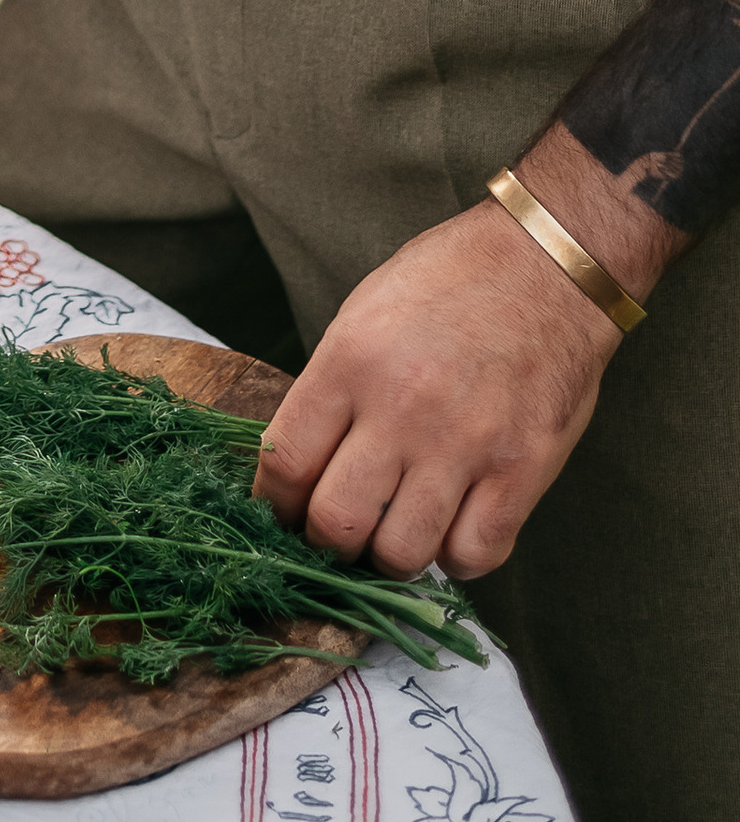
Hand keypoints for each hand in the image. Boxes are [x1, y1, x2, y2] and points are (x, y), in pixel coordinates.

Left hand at [253, 197, 625, 581]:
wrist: (548, 264)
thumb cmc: (451, 281)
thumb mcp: (365, 312)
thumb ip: (334, 387)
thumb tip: (303, 462)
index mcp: (351, 360)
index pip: (285, 461)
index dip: (273, 505)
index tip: (280, 514)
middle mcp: (402, 408)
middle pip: (336, 522)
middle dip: (326, 542)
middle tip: (337, 533)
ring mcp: (465, 444)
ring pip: (402, 552)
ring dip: (390, 556)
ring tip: (394, 533)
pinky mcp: (522, 470)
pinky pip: (475, 554)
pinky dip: (456, 556)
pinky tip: (451, 528)